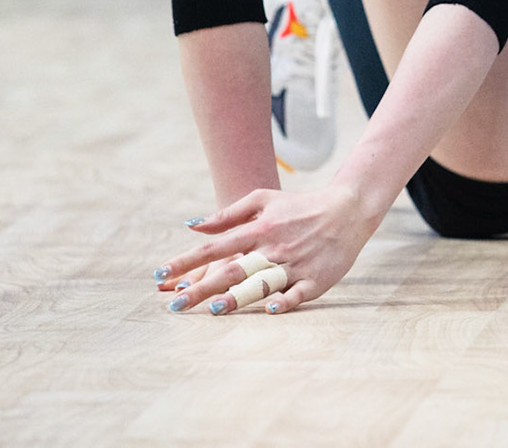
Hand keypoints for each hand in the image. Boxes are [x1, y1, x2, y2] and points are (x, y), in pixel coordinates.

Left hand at [153, 184, 378, 314]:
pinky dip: (284, 300)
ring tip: (214, 309)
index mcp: (258, 229)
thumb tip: (191, 225)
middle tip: (175, 305)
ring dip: (238, 296)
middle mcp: (273, 248)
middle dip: (201, 288)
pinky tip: (268, 309)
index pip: (214, 247)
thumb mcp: (264, 199)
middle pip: (232, 270)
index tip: (160, 273)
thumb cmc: (300, 206)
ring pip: (262, 283)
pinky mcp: (316, 279)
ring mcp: (295, 264)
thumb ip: (228, 214)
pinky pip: (297, 293)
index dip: (186, 260)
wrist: (347, 209)